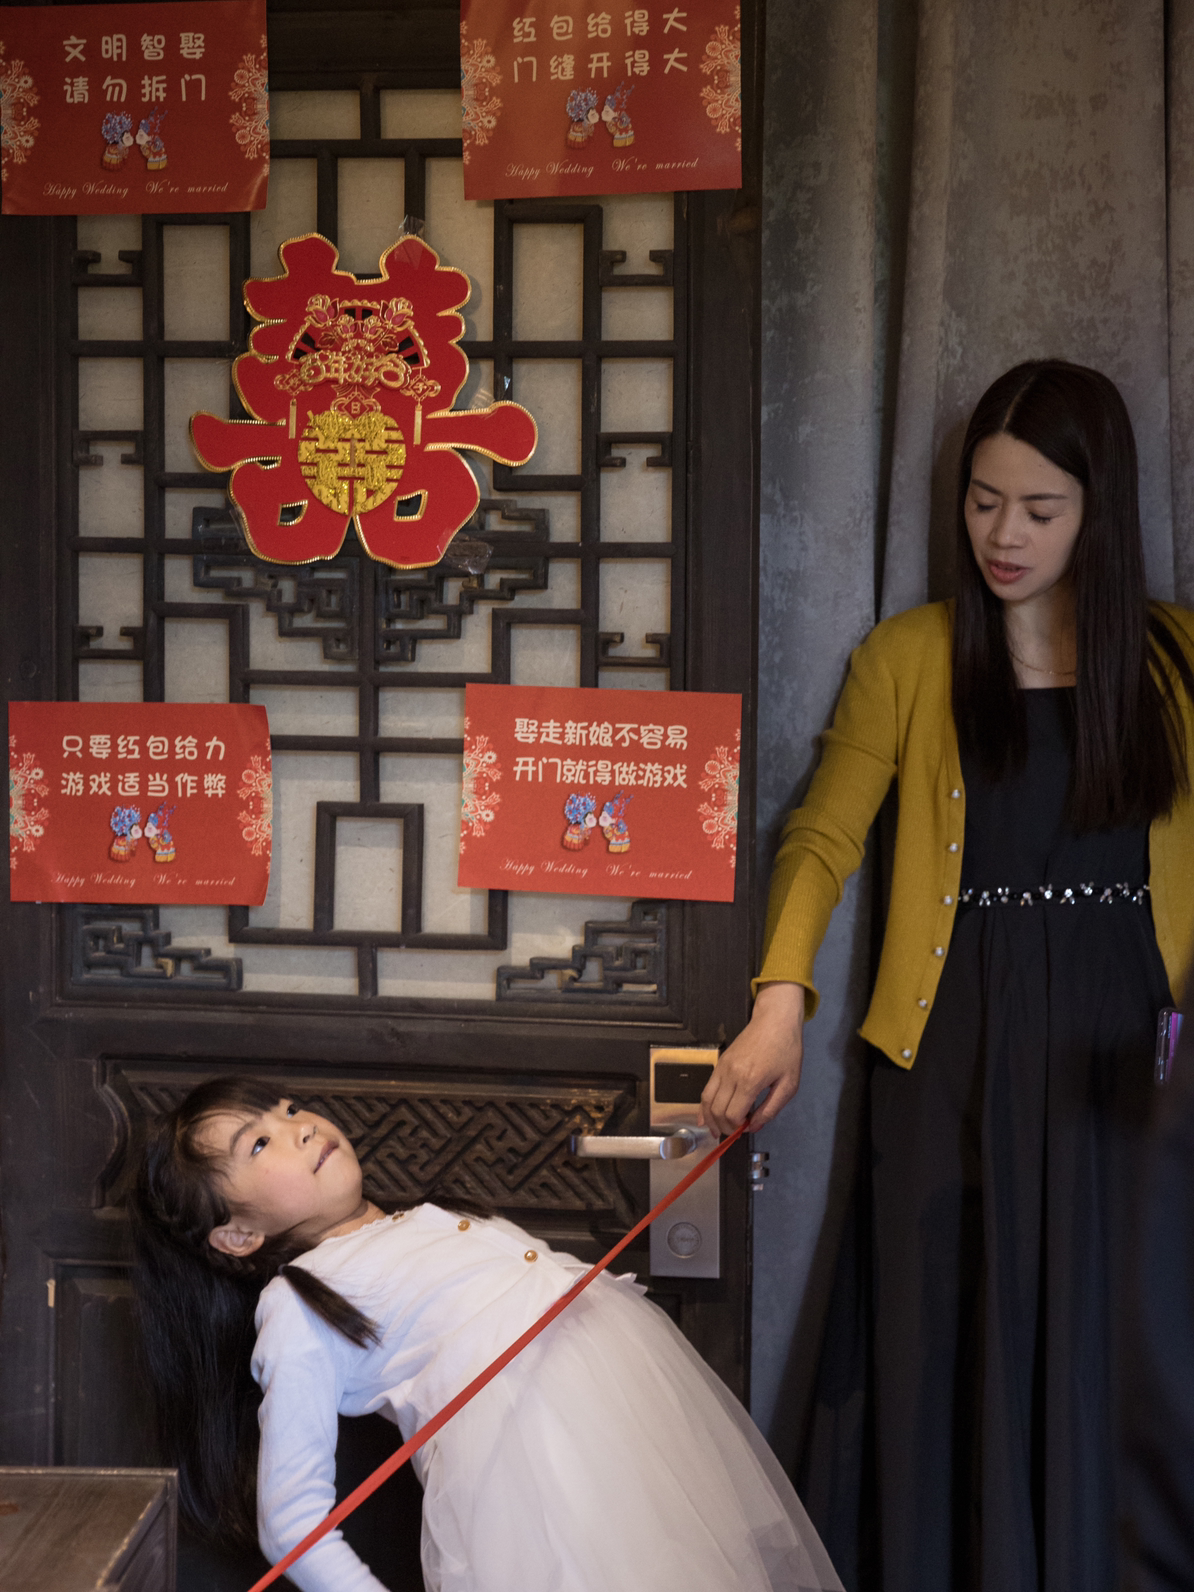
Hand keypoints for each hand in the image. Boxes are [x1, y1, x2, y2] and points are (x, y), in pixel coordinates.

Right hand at [699, 982, 804, 1136]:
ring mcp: (722, 1067)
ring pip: (706, 1100)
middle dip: (723, 1127)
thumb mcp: (789, 1084)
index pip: (732, 1115)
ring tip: (716, 1131)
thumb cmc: (786, 1050)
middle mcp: (731, 1075)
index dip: (737, 1128)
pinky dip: (704, 1105)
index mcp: (750, 1081)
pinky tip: (706, 1116)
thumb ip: (771, 1108)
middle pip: (716, 1111)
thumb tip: (754, 1126)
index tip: (747, 1128)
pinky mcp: (719, 1062)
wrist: (775, 1020)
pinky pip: (706, 1088)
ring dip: (709, 1119)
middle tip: (734, 1132)